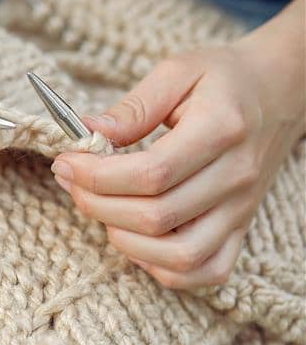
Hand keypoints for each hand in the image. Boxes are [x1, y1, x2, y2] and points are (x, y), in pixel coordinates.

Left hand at [51, 0, 304, 288]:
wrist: (278, 91)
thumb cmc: (222, 79)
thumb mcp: (176, 72)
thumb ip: (132, 106)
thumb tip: (86, 133)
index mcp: (221, 130)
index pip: (151, 173)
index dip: (97, 175)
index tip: (67, 161)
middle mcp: (237, 177)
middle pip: (157, 217)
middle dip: (97, 203)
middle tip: (70, 179)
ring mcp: (241, 209)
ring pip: (179, 256)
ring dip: (124, 239)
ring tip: (98, 206)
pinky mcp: (241, 228)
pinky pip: (205, 271)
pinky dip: (161, 268)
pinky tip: (134, 237)